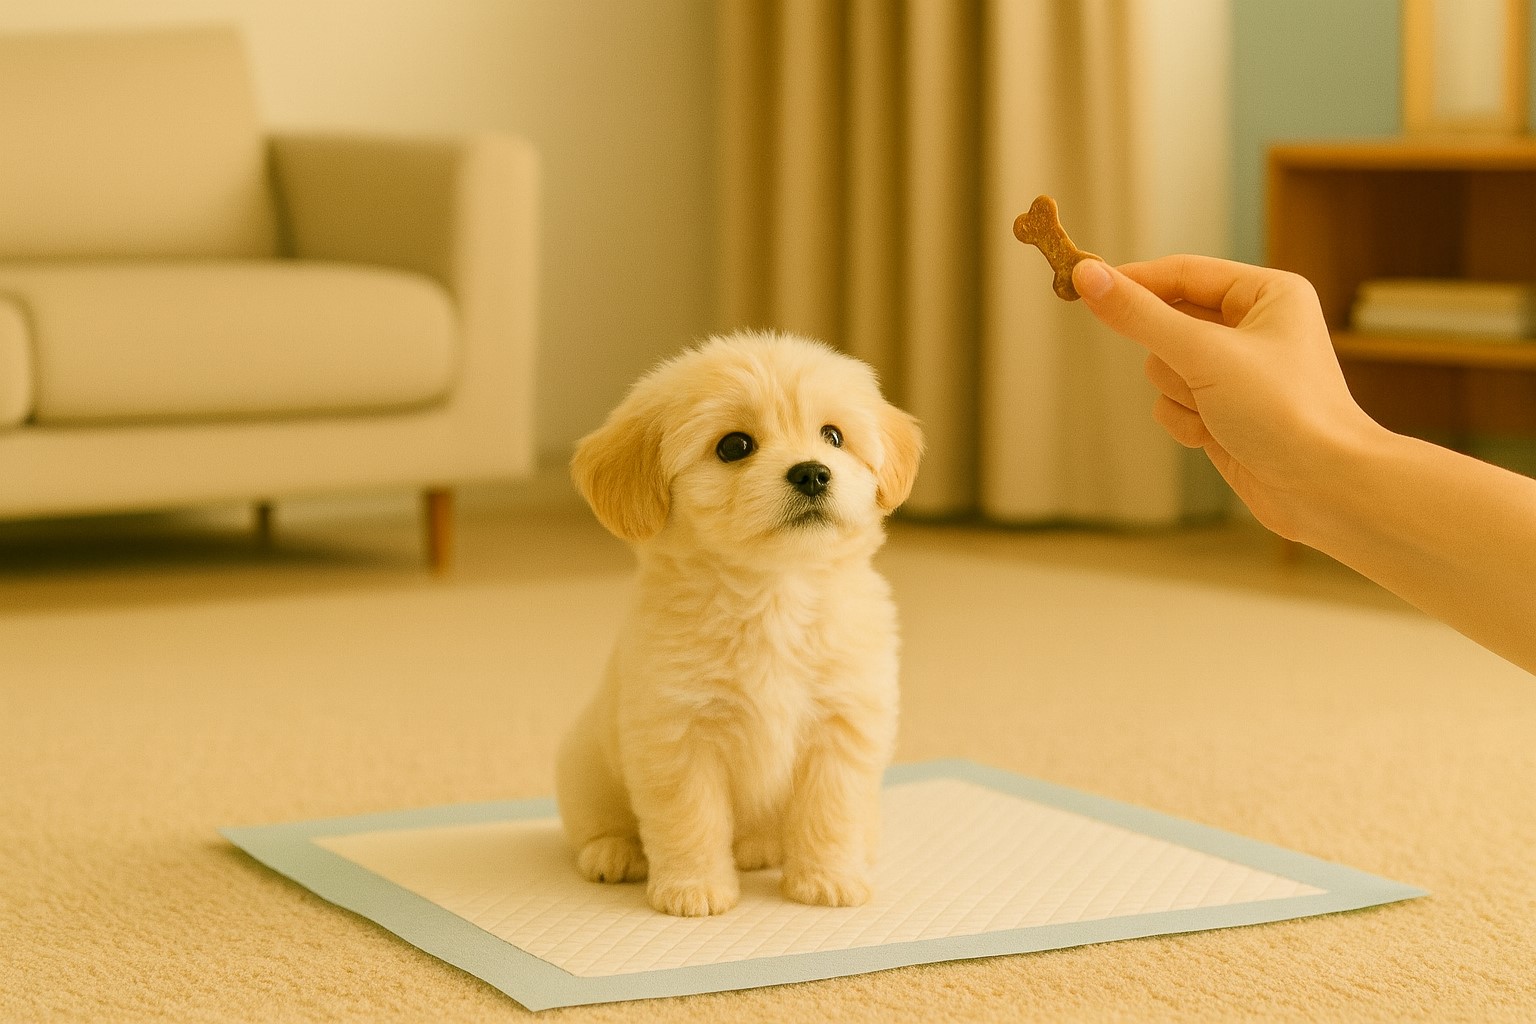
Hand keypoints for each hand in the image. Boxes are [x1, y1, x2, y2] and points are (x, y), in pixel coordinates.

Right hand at [1072, 255, 1379, 538]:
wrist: (1324, 488)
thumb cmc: (1285, 411)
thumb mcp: (1204, 354)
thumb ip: (1140, 316)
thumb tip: (1087, 277)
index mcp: (1267, 294)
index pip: (1183, 272)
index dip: (1134, 280)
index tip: (1083, 283)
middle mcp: (1254, 327)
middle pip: (1168, 323)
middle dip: (1172, 357)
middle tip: (1195, 375)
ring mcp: (1237, 372)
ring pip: (1164, 368)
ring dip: (1179, 394)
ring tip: (1217, 412)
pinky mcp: (1225, 411)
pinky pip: (1173, 403)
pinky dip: (1185, 421)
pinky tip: (1215, 436)